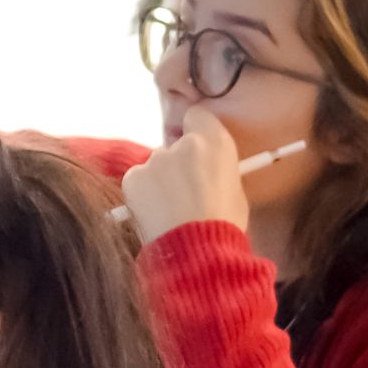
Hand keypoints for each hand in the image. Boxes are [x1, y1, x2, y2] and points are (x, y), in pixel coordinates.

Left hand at [119, 107, 250, 243]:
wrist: (197, 251)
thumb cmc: (224, 225)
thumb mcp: (234, 190)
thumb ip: (216, 169)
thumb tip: (205, 170)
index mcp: (215, 142)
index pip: (197, 116)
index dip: (197, 132)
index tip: (197, 150)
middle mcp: (183, 144)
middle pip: (174, 147)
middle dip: (177, 164)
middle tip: (184, 192)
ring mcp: (154, 159)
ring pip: (155, 166)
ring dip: (160, 181)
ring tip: (170, 210)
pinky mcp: (133, 176)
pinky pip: (139, 180)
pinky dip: (143, 193)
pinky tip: (155, 213)